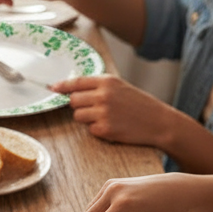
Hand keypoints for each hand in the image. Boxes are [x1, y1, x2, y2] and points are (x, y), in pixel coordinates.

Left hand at [53, 74, 173, 146]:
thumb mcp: (121, 87)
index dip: (62, 86)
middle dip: (79, 105)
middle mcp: (103, 95)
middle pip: (73, 101)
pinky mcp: (104, 129)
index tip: (52, 88)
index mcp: (107, 81)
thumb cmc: (140, 105)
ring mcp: (103, 112)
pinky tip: (112, 126)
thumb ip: (99, 86)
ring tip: (106, 117)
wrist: (159, 122)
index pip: (77, 82)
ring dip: (87, 118)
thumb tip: (73, 89)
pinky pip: (89, 129)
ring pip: (78, 116)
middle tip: (93, 108)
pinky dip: (97, 130)